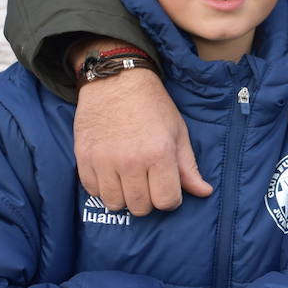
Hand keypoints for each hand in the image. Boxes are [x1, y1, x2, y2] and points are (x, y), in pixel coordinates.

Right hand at [73, 48, 211, 215]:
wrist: (116, 80)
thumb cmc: (152, 105)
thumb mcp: (177, 132)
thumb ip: (188, 167)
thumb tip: (204, 192)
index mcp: (159, 154)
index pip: (166, 202)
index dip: (170, 198)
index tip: (167, 187)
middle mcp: (130, 161)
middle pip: (140, 207)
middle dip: (148, 200)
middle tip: (148, 182)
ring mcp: (104, 161)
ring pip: (115, 204)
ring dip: (124, 196)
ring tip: (129, 179)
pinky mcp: (84, 159)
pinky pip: (93, 191)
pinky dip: (103, 188)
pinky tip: (111, 172)